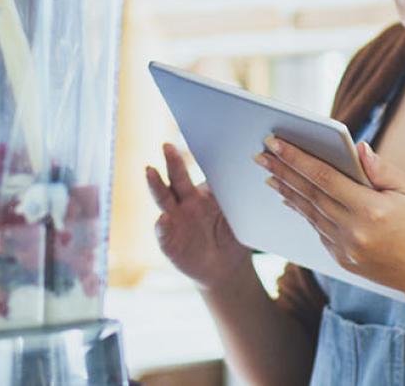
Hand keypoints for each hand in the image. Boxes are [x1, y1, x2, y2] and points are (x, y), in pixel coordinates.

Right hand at [145, 143, 252, 289]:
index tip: (190, 135)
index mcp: (201, 192)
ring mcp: (174, 220)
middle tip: (168, 145)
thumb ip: (239, 196)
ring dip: (156, 184)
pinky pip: (164, 232)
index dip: (192, 155)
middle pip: (177, 178)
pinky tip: (163, 218)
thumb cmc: (231, 236)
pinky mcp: (169, 242)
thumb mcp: (237, 214)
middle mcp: (184, 202)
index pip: (195, 170)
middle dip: (172, 162)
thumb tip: (254, 173)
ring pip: (163, 199)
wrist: (225, 269)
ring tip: (150, 170)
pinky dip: (162, 225)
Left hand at [257, 137, 404, 299]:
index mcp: (370, 209)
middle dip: (282, 171)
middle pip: (309, 194)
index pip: (324, 177)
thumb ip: (379, 168)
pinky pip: (318, 229)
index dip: (296, 158)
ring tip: (268, 173)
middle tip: (259, 154)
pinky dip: (303, 211)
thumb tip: (355, 147)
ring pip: (309, 213)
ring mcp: (345, 249)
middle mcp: (354, 231)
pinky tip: (291, 197)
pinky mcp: (342, 260)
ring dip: (287, 191)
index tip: (275, 143)